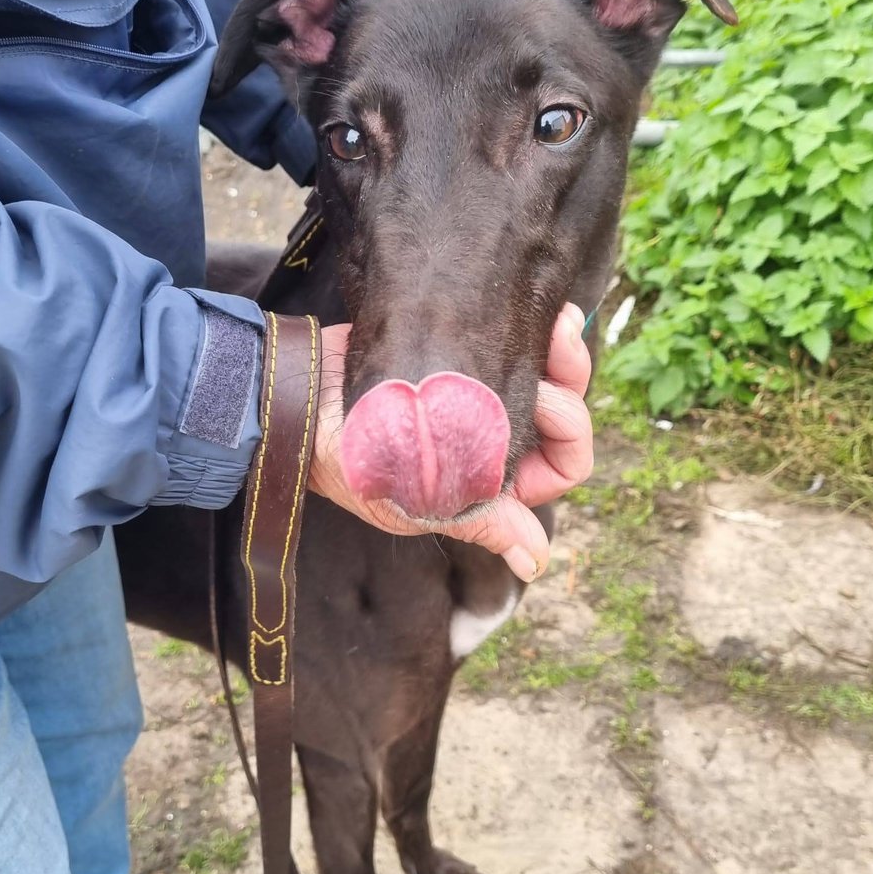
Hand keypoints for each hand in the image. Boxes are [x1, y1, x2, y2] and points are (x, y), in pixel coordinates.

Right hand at [308, 304, 593, 581]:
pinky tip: (545, 311)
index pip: (560, 468)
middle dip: (571, 383)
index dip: (569, 441)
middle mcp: (493, 443)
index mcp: (493, 482)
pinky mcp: (462, 359)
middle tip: (560, 346)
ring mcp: (478, 399)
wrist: (301, 400)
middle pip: (563, 416)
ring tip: (562, 320)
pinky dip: (532, 331)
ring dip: (562, 352)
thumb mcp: (419, 501)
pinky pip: (511, 347)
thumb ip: (484, 521)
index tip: (552, 404)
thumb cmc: (354, 462)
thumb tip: (536, 562)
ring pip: (545, 377)